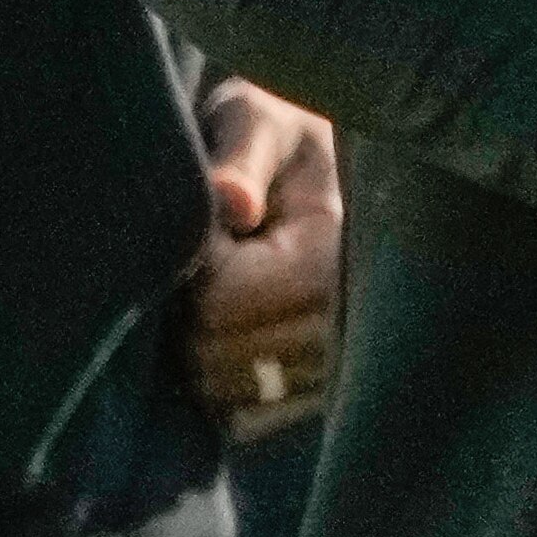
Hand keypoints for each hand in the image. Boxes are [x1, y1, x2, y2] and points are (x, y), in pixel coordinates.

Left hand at [187, 80, 339, 432]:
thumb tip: (230, 203)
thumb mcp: (261, 120)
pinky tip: (227, 329)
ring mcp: (334, 373)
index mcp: (335, 259)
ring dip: (199, 346)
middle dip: (188, 309)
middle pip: (217, 353)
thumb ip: (243, 157)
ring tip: (219, 288)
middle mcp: (347, 328)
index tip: (206, 225)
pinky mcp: (316, 399)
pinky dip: (218, 381)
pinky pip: (242, 417)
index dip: (191, 266)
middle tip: (204, 256)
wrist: (319, 174)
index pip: (223, 300)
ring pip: (224, 391)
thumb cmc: (279, 137)